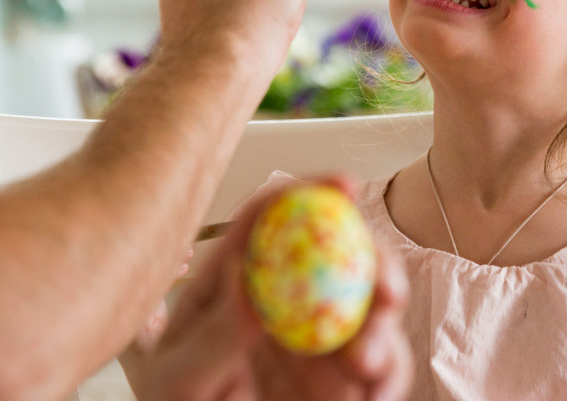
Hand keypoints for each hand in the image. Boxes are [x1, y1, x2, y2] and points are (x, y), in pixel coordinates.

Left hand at [132, 178, 412, 400]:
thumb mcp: (177, 379)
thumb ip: (211, 333)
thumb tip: (244, 272)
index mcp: (236, 283)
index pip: (273, 220)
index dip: (311, 191)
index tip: (345, 186)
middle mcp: (286, 300)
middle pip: (343, 256)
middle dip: (378, 262)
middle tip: (386, 292)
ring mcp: (319, 339)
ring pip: (373, 311)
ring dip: (385, 329)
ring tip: (367, 363)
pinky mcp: (344, 380)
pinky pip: (384, 368)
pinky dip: (389, 375)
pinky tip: (374, 394)